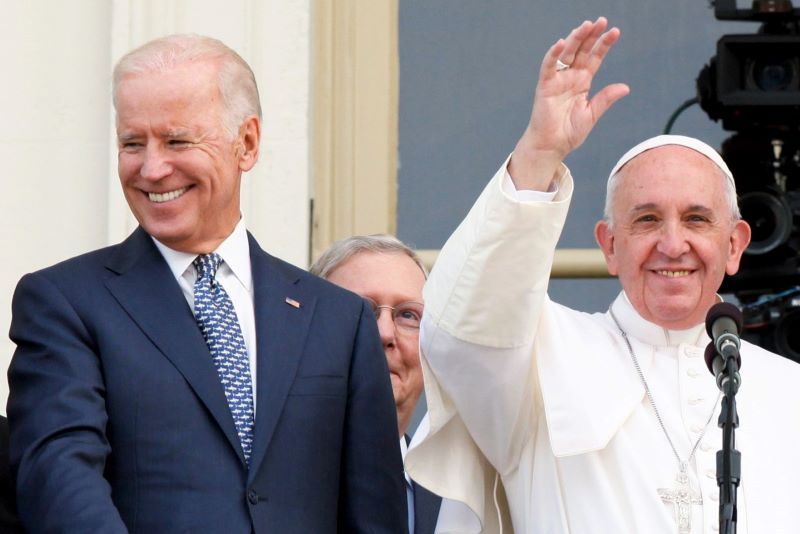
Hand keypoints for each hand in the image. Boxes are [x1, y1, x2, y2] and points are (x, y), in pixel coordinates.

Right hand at [509, 17, 628, 189]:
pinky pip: (548, 66)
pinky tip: (562, 42)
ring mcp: (557, 80)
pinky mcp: (545, 86)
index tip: (615, 32)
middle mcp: (570, 77)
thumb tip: (625, 87)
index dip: (604, 45)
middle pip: (582, 51)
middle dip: (591, 36)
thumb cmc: (568, 133)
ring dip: (576, 39)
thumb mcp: (591, 114)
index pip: (595, 58)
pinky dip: (553, 54)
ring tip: (586, 25)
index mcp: (582, 82)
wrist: (552, 146)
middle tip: (601, 21)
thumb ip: (605, 99)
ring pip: (567, 54)